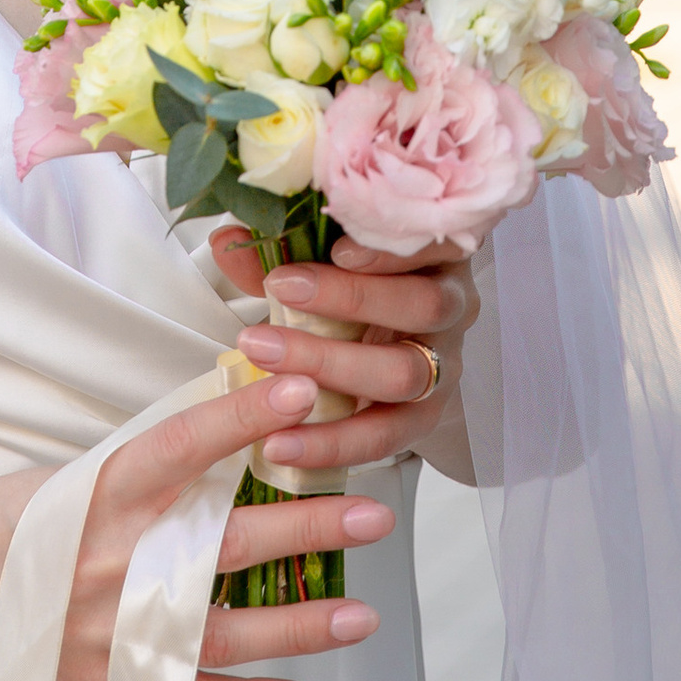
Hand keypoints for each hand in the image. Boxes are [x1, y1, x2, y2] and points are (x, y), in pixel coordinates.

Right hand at [55, 369, 392, 680]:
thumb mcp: (61, 476)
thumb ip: (141, 472)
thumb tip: (224, 440)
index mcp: (97, 493)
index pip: (183, 446)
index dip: (243, 418)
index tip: (300, 390)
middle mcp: (110, 561)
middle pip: (225, 543)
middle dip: (306, 528)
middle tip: (373, 514)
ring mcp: (111, 631)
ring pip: (223, 631)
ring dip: (299, 626)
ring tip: (363, 615)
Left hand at [210, 226, 478, 482]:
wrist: (383, 347)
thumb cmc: (353, 287)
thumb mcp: (324, 258)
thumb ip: (281, 248)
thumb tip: (228, 238)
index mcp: (436, 252)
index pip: (433, 239)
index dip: (391, 245)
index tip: (337, 247)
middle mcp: (452, 306)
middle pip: (422, 304)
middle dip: (349, 300)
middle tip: (280, 292)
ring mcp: (443, 366)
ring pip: (405, 372)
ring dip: (331, 370)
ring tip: (268, 368)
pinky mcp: (423, 419)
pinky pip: (384, 436)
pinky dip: (331, 442)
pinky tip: (282, 442)